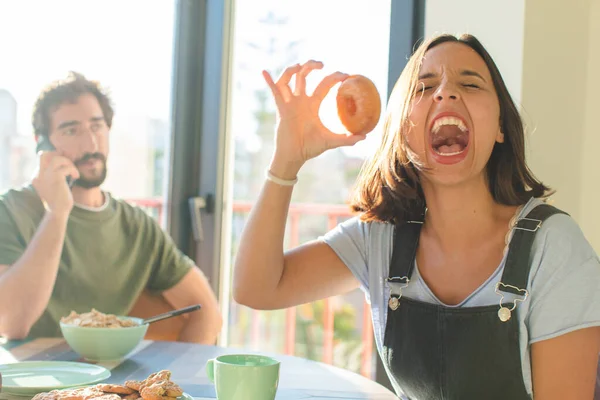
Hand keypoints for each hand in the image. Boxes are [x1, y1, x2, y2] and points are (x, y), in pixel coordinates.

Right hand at [32, 151, 79, 215]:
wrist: (57, 212)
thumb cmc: (58, 201)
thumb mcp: (54, 186)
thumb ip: (55, 176)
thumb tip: (65, 164)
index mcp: (37, 177)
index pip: (42, 159)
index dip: (54, 156)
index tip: (65, 162)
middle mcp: (39, 175)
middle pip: (44, 154)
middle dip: (58, 155)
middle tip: (68, 163)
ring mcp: (46, 176)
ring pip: (57, 159)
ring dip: (68, 163)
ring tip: (74, 173)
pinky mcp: (56, 178)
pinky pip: (66, 167)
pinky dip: (73, 170)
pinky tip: (76, 177)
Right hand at [263, 60, 365, 178]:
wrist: (295, 157)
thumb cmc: (310, 148)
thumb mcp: (330, 141)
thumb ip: (346, 139)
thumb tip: (365, 137)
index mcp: (313, 105)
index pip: (323, 85)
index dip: (333, 77)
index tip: (344, 75)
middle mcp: (301, 101)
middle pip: (303, 76)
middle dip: (311, 66)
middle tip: (321, 64)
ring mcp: (290, 103)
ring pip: (288, 80)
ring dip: (292, 70)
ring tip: (299, 66)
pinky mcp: (281, 109)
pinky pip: (274, 92)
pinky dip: (268, 82)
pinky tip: (264, 72)